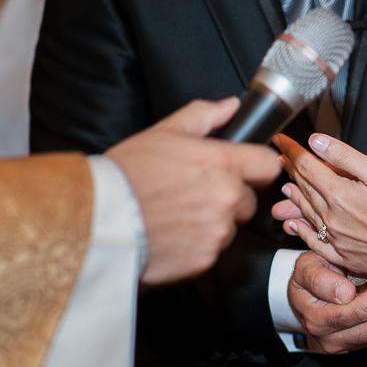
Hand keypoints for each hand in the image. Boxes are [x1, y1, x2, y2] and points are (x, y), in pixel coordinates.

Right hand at [106, 98, 280, 284]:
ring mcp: (218, 232)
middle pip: (249, 201)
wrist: (98, 218)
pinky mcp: (206, 260)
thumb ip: (203, 117)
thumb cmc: (127, 173)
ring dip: (213, 223)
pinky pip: (212, 252)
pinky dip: (197, 246)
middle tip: (194, 195)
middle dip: (230, 199)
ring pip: (231, 228)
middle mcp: (227, 198)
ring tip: (178, 216)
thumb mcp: (163, 133)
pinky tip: (172, 235)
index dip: (257, 168)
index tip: (245, 172)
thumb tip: (230, 106)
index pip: (268, 166)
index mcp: (222, 164)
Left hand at [272, 116, 366, 276]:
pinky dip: (301, 230)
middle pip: (304, 187)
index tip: (282, 139)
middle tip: (283, 157)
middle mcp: (330, 216)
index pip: (306, 165)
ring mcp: (334, 238)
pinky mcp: (341, 255)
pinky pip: (313, 241)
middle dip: (292, 169)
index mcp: (338, 193)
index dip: (292, 150)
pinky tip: (295, 225)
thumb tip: (316, 142)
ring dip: (294, 195)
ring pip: (306, 212)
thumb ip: (344, 156)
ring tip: (287, 185)